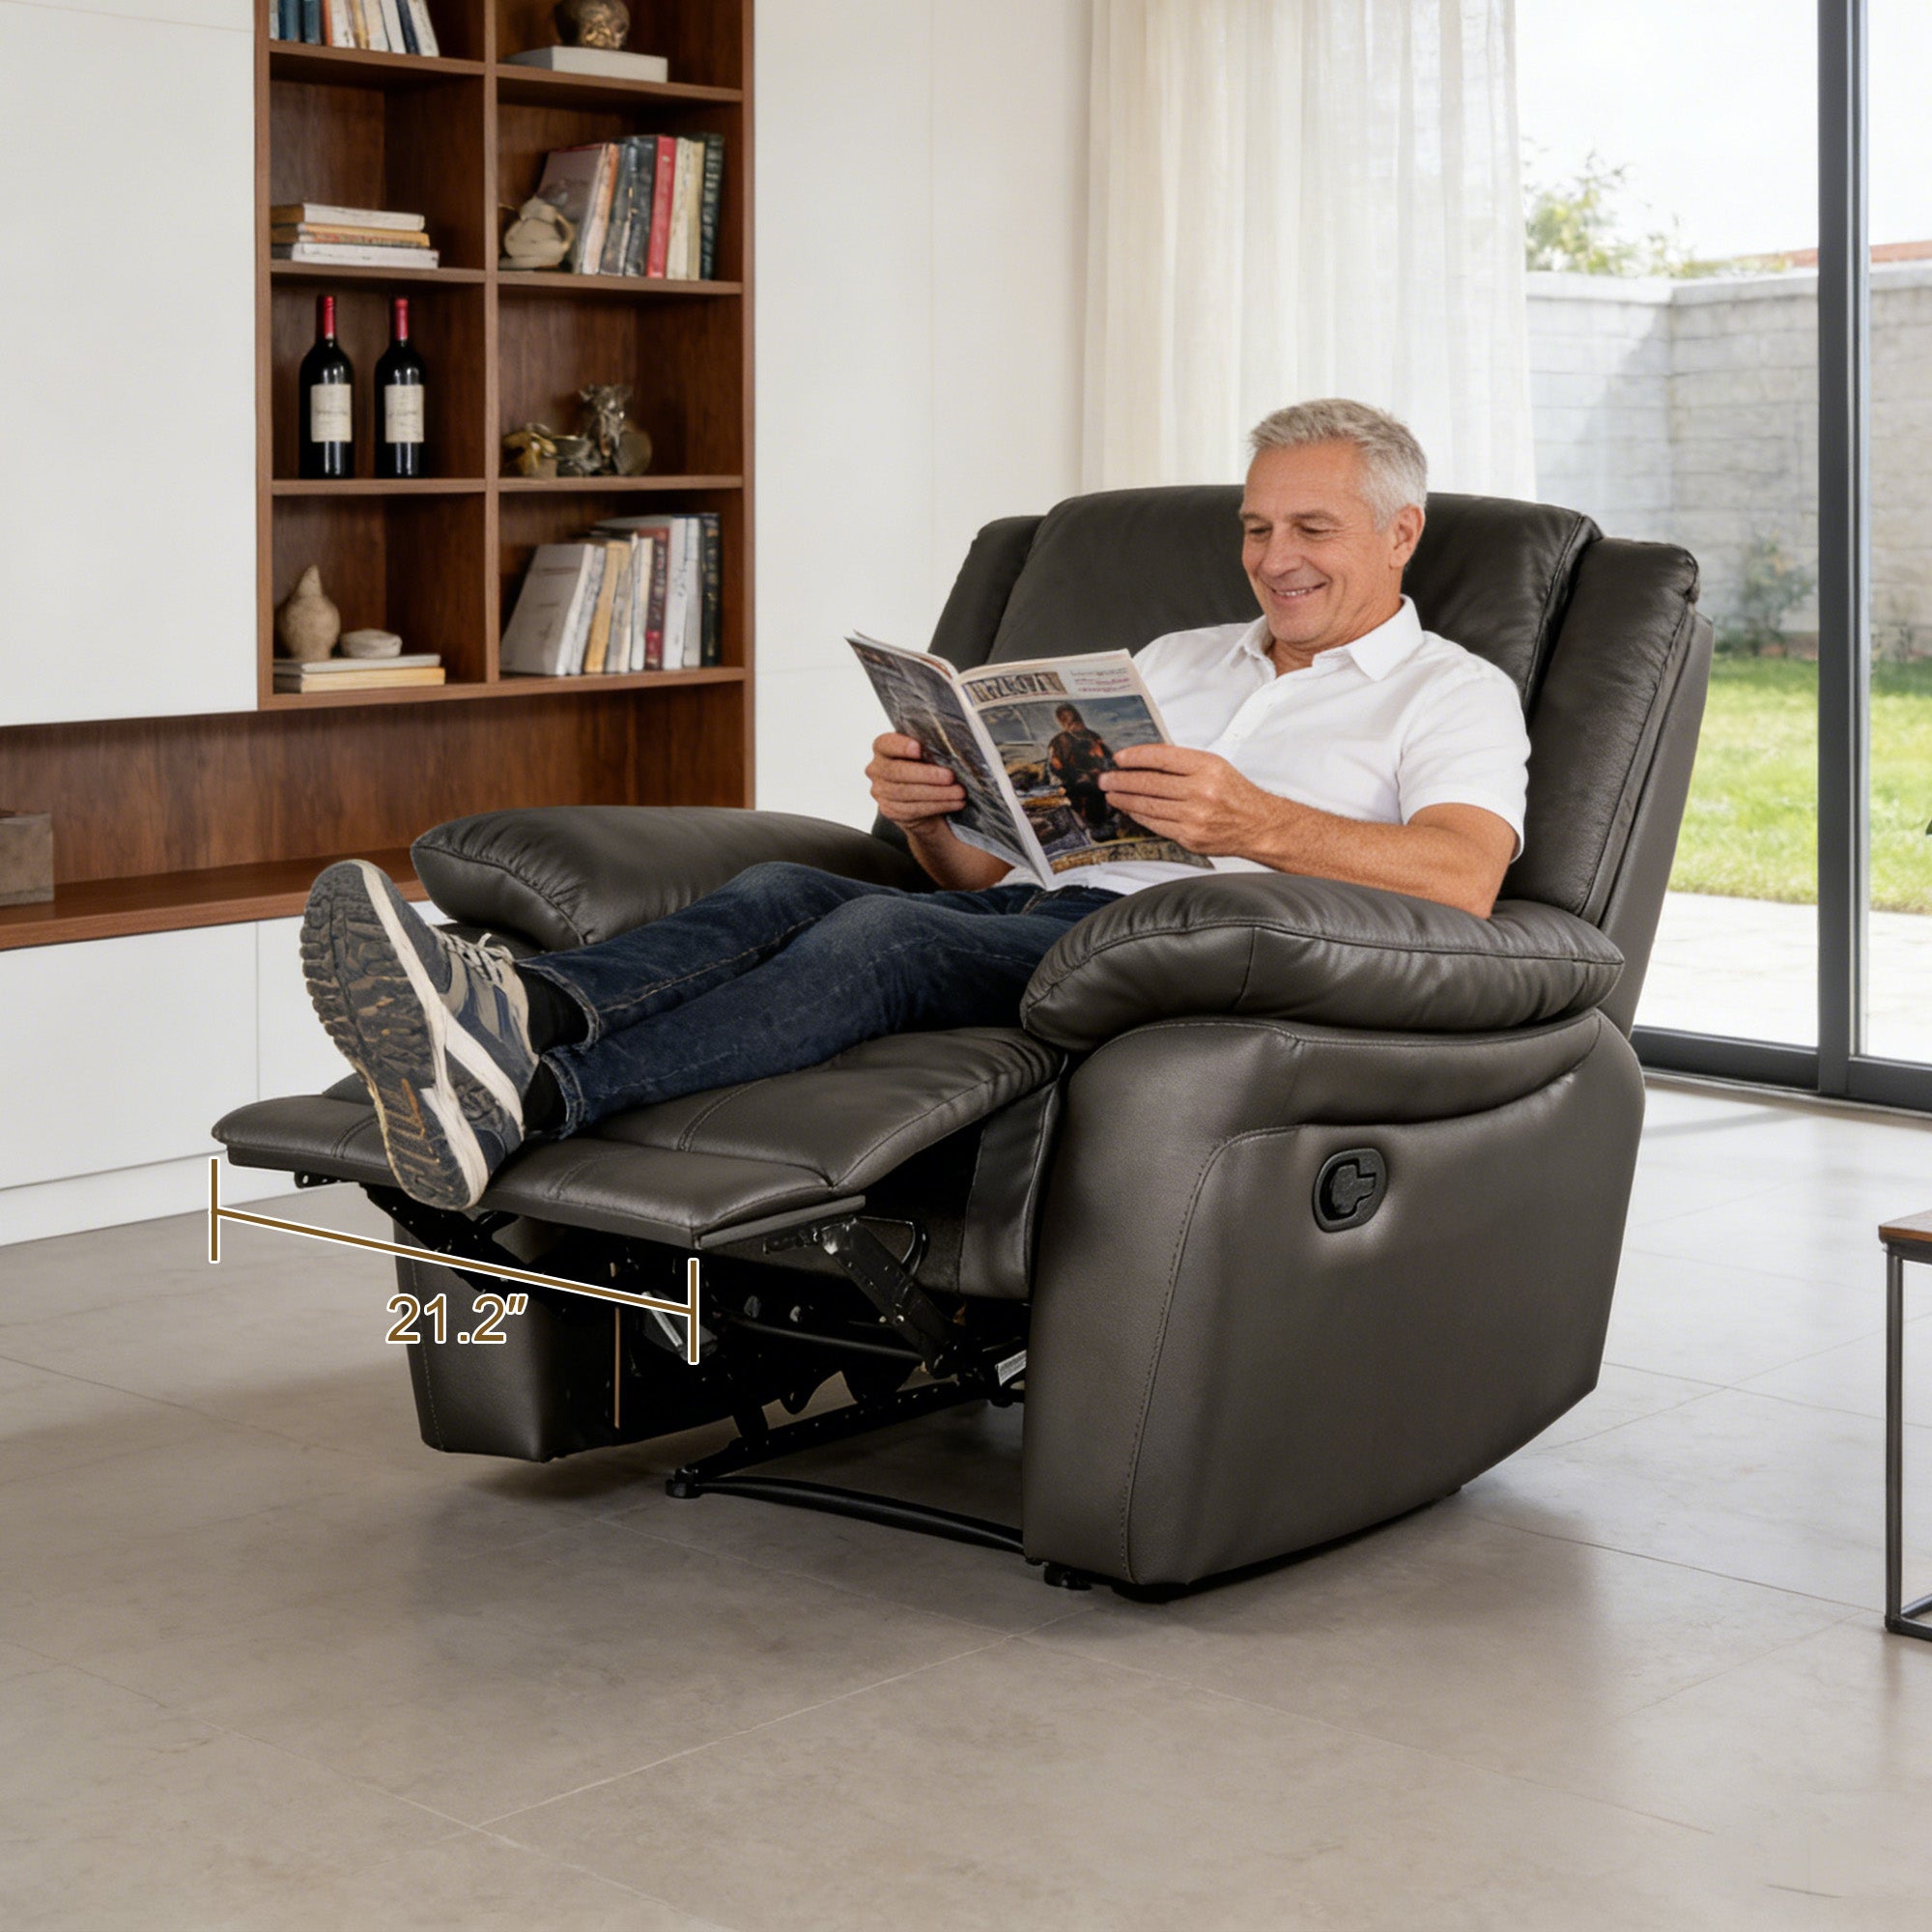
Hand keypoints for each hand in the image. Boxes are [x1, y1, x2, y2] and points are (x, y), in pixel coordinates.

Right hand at [866, 732, 965, 832]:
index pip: (886, 744)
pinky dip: (938, 805)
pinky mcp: (889, 810)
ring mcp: (880, 791)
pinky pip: (914, 809)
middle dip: (927, 775)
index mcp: (883, 748)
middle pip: (897, 771)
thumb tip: (950, 747)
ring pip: (907, 793)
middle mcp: (876, 769)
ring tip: (959, 792)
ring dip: (937, 793)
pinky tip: (955, 803)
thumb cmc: (925, 767)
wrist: (921, 798)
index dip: (901, 746)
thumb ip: (930, 748)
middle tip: (950, 776)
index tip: (919, 748)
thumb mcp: (926, 753)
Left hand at [1099, 745, 1277, 855]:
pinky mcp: (1189, 837)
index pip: (1161, 758)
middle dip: (1121, 780)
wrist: (1257, 825)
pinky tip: (1130, 810)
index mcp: (1207, 767)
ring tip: (1111, 793)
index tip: (1119, 758)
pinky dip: (1139, 816)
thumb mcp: (1215, 766)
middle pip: (1149, 783)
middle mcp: (1200, 791)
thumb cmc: (1235, 794)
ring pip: (1147, 806)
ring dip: (1124, 799)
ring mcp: (1194, 817)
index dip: (1135, 757)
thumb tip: (1145, 762)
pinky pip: (1155, 824)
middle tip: (1105, 778)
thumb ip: (1183, 763)